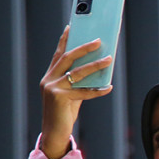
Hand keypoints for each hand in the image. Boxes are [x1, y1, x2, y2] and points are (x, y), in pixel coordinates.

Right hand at [39, 26, 113, 158]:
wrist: (54, 132)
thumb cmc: (64, 112)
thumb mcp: (71, 94)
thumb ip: (79, 81)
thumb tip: (98, 68)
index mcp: (50, 76)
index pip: (59, 54)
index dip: (65, 40)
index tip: (72, 27)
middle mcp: (49, 80)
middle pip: (67, 58)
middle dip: (84, 48)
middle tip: (98, 40)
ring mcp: (53, 89)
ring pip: (78, 73)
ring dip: (95, 65)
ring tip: (109, 59)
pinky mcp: (59, 99)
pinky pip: (84, 92)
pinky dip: (98, 90)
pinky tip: (109, 87)